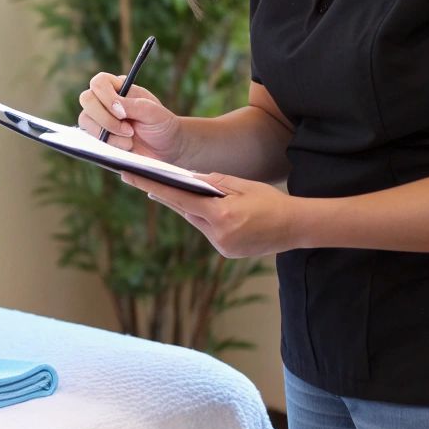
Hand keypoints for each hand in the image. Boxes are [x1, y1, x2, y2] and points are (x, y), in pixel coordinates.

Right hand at [77, 72, 183, 162]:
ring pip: (85, 120)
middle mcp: (104, 101)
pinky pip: (90, 138)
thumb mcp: (153, 112)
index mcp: (118, 88)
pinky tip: (125, 146)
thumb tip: (114, 105)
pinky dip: (108, 144)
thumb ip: (134, 105)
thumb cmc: (161, 124)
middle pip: (86, 99)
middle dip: (106, 118)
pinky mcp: (97, 137)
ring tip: (129, 140)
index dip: (106, 97)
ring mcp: (98, 119)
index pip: (99, 82)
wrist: (165, 148)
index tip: (123, 113)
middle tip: (128, 130)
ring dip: (108, 133)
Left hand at [120, 170, 301, 258]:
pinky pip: (208, 231)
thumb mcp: (243, 184)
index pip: (179, 198)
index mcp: (222, 215)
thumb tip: (189, 179)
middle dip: (166, 196)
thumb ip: (215, 182)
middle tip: (142, 180)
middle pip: (185, 211)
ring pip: (196, 222)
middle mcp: (218, 234)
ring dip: (188, 207)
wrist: (295, 227)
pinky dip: (204, 219)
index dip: (153, 187)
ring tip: (170, 190)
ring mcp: (222, 246)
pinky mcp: (226, 252)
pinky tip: (203, 209)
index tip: (132, 177)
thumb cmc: (270, 200)